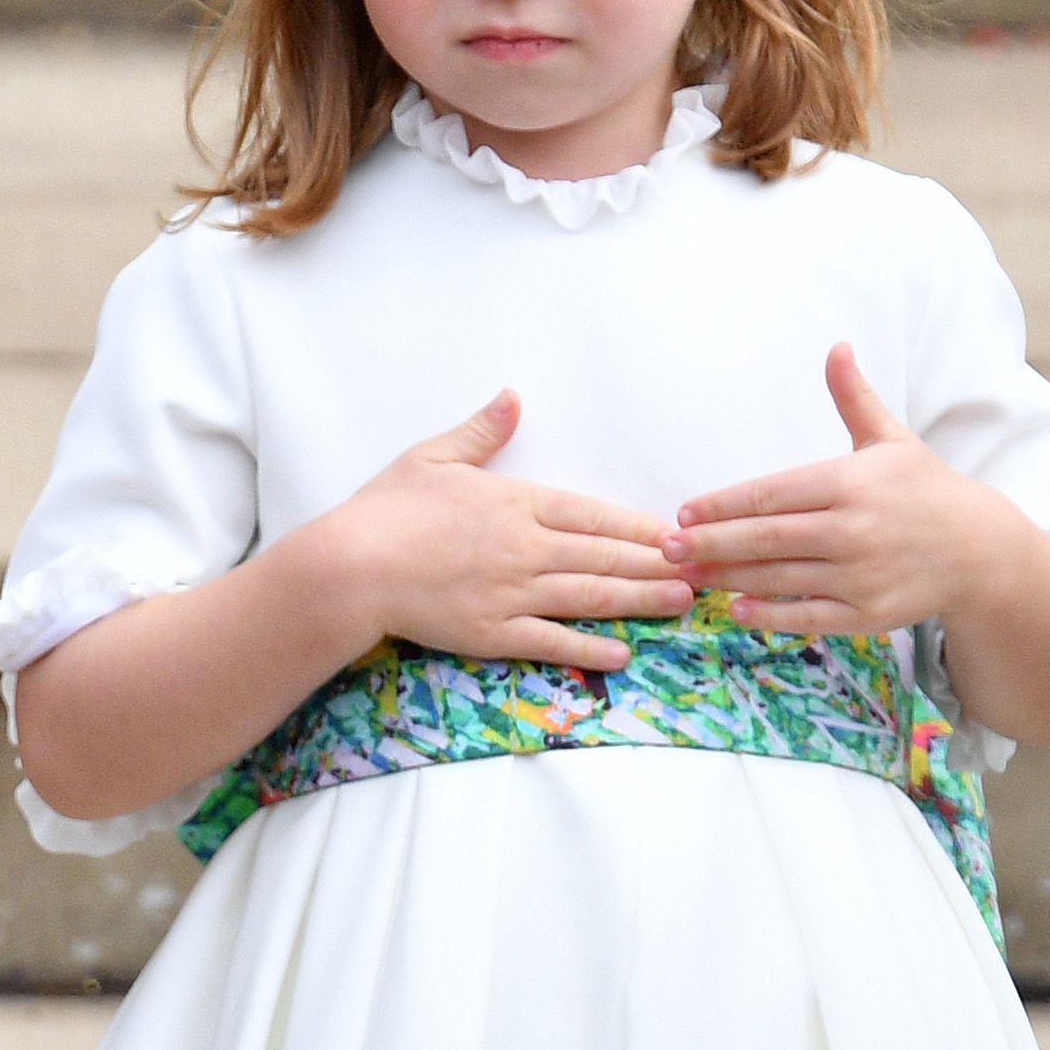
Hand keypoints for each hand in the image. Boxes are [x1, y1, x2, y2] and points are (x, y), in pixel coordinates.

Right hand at [313, 391, 692, 668]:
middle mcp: (524, 548)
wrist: (348, 567)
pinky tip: (622, 652)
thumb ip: (482, 431)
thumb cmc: (386, 510)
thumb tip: (513, 397)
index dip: (639, 526)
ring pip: (589, 596)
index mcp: (516, 503)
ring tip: (680, 604)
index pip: (593, 514)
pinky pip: (550, 641)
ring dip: (639, 600)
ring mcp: (512, 593)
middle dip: (657, 564)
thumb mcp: (432, 456)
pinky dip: (589, 647)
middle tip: (702, 570)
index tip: (676, 533)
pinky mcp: (492, 632)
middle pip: (604, 555)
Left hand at [665, 343, 1022, 635]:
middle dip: (711, 543)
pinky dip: (771, 615)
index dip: (723, 505)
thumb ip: (854, 398)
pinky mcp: (868, 615)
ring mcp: (860, 576)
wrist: (978, 549)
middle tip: (667, 547)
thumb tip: (836, 346)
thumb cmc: (923, 489)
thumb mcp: (890, 439)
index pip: (771, 494)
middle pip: (766, 538)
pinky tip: (737, 609)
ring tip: (690, 575)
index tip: (685, 512)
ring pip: (780, 578)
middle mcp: (853, 530)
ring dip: (729, 578)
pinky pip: (809, 616)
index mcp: (851, 482)